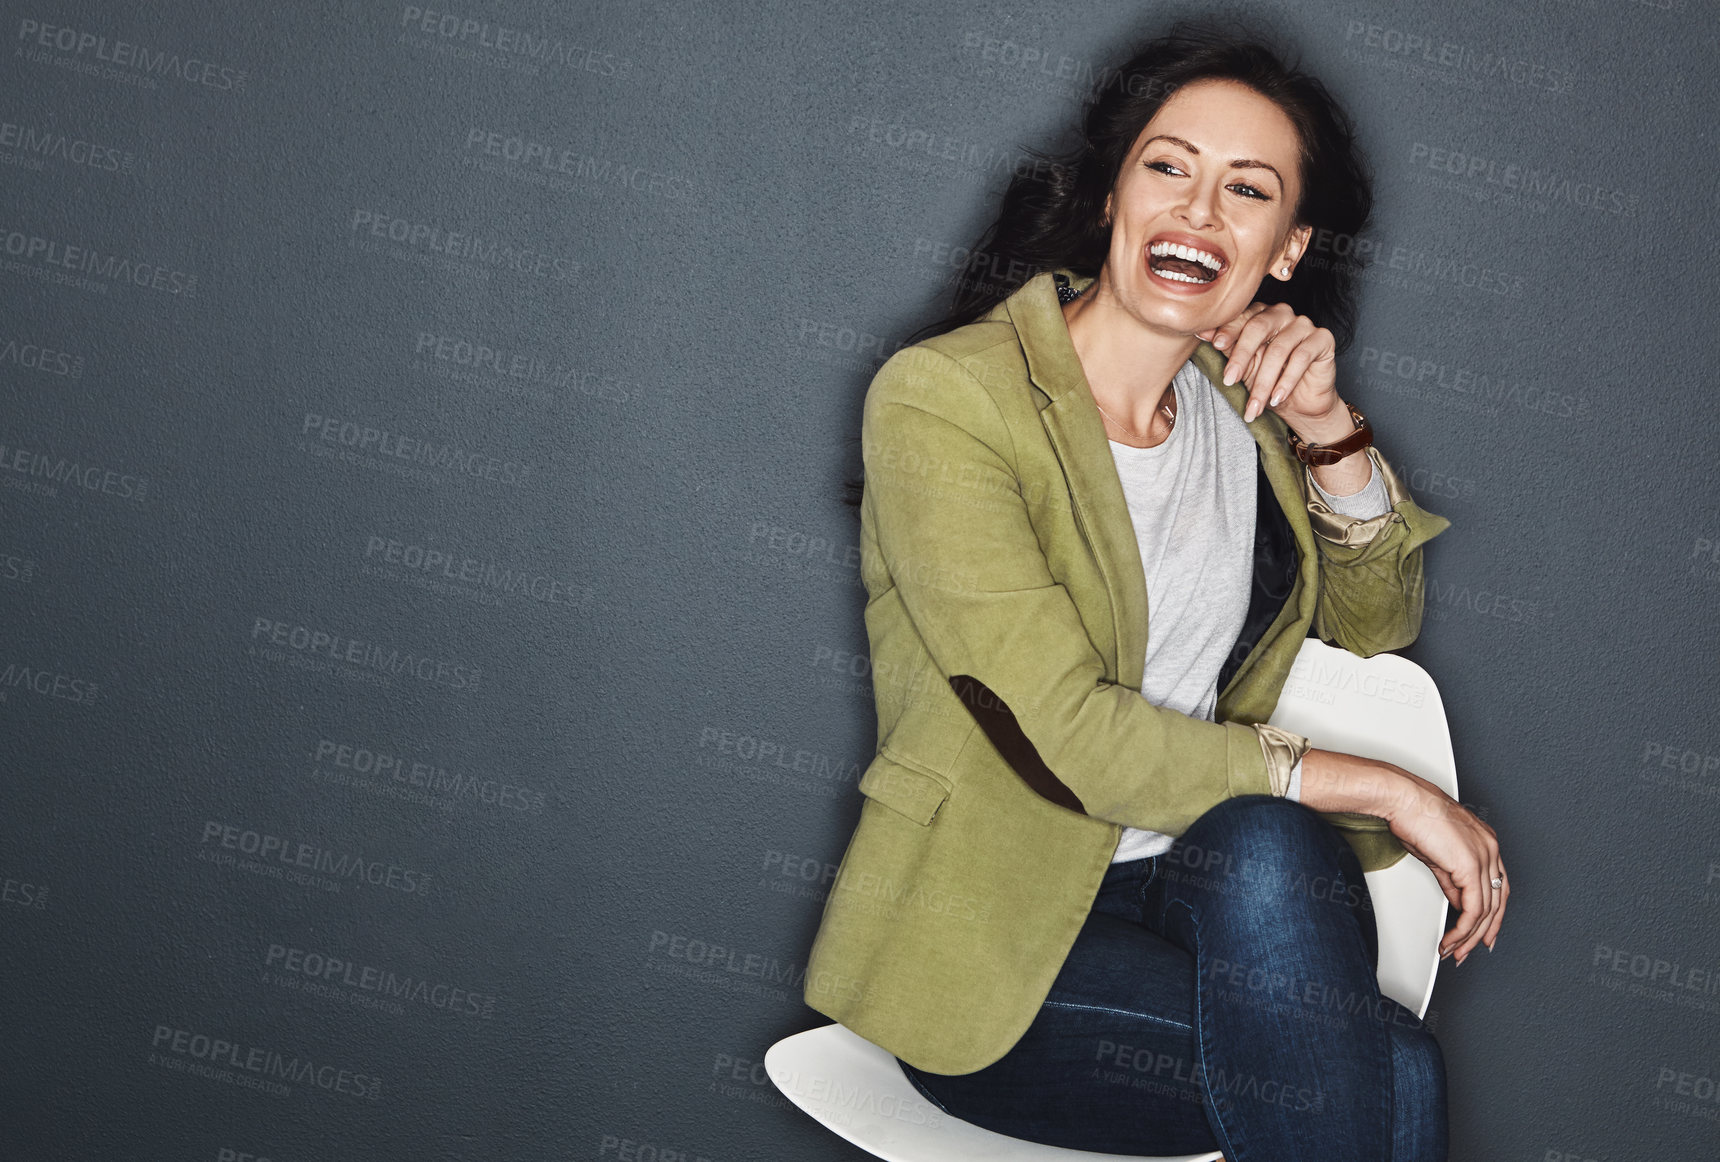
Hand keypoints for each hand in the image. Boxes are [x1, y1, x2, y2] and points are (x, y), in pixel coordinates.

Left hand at [1196, 302, 1340, 427]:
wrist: (1300, 403)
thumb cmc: (1267, 381)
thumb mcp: (1242, 366)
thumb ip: (1226, 348)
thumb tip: (1200, 332)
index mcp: (1259, 314)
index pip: (1242, 317)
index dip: (1228, 331)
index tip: (1214, 344)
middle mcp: (1282, 314)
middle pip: (1258, 327)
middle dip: (1241, 356)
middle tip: (1229, 380)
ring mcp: (1304, 324)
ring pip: (1279, 348)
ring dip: (1264, 381)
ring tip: (1255, 405)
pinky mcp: (1323, 338)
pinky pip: (1302, 356)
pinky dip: (1286, 381)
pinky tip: (1277, 398)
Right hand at [1377, 769, 1508, 964]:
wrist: (1403, 800)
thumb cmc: (1414, 816)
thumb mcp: (1437, 853)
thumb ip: (1452, 878)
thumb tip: (1457, 899)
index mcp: (1486, 843)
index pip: (1499, 888)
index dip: (1492, 915)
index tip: (1482, 932)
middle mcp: (1490, 849)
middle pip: (1497, 903)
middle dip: (1483, 932)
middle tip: (1468, 950)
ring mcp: (1484, 857)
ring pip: (1486, 911)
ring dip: (1469, 936)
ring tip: (1455, 950)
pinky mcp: (1471, 867)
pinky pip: (1473, 909)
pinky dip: (1462, 929)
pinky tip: (1452, 938)